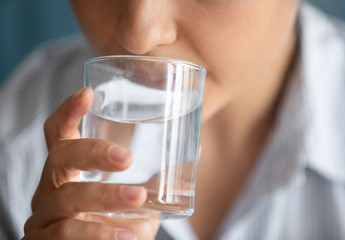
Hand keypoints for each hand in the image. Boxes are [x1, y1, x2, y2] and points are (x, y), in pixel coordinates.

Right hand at [22, 87, 158, 239]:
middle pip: (59, 157)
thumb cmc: (118, 225)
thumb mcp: (138, 200)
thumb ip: (159, 178)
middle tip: (127, 157)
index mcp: (69, 172)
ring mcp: (44, 217)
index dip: (69, 111)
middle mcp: (51, 190)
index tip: (88, 93)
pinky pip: (67, 235)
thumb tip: (195, 149)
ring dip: (104, 196)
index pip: (59, 134)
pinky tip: (127, 238)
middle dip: (92, 152)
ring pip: (66, 198)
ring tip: (138, 198)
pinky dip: (99, 235)